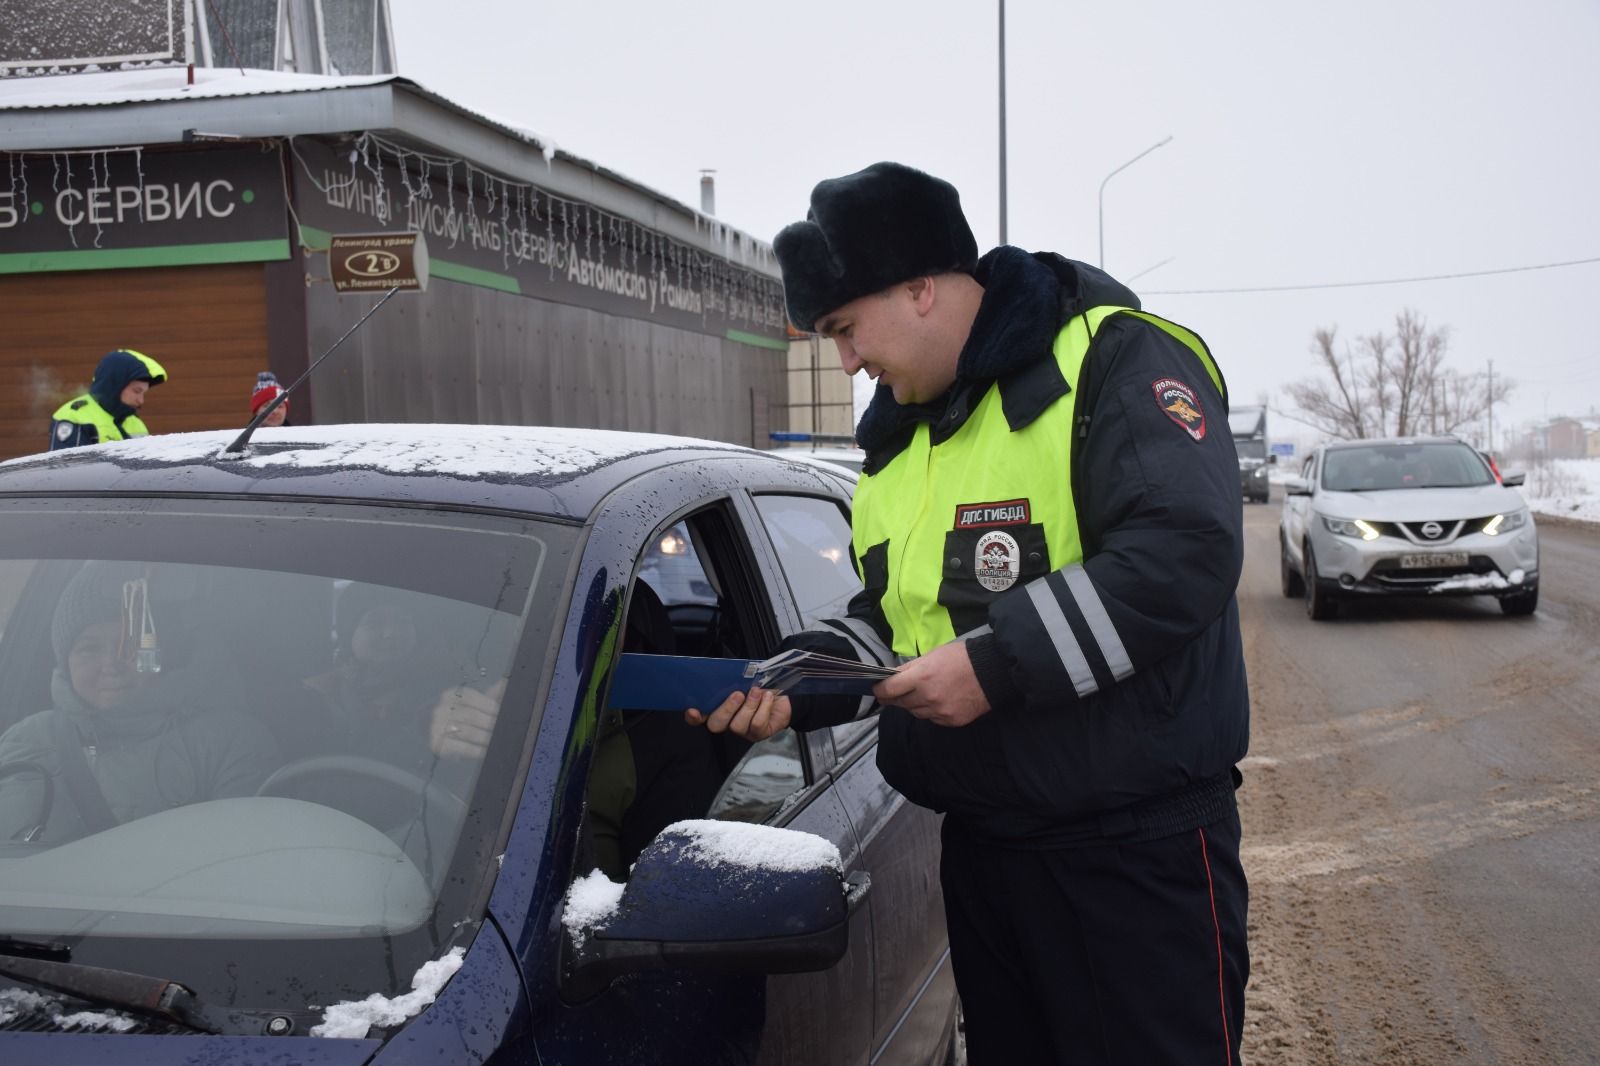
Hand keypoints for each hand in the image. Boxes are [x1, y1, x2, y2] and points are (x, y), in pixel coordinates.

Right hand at [429, 677, 506, 758]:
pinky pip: (461, 748)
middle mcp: (441, 709)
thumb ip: (493, 694)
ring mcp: (437, 727)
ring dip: (486, 738)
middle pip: (471, 715)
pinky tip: (487, 751)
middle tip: (505, 730)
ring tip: (499, 741)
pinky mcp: (438, 744)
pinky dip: (477, 751)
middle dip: (490, 724)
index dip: (489, 705)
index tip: (503, 713)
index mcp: (452, 695)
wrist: (449, 737)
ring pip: (468, 732)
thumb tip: (507, 681)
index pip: (471, 697)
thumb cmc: (467, 718)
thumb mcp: (479, 704)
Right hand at [683, 686, 790, 740]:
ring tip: (756, 692)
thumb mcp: (746, 680)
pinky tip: (768, 697)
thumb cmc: (761, 687)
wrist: (783, 696)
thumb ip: (733, 680)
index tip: (694, 710)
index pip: (700, 717)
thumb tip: (726, 675)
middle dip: (726, 709)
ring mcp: (743, 730)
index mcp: (719, 708)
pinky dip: (764, 708)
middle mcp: (728, 722)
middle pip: (716, 724)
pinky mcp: (758, 734)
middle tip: (738, 694)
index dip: (693, 717)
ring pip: (737, 725)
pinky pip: (757, 724)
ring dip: (749, 706)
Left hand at [873, 641, 990, 726]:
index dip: (880, 691)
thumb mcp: (932, 655)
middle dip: (896, 697)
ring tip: (924, 693)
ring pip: (916, 712)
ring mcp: (940, 711)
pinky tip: (940, 700)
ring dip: (914, 705)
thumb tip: (893, 678)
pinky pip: (932, 718)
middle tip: (898, 691)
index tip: (877, 689)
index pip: (889, 690)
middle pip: (900, 703)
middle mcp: (928, 696)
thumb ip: (911, 669)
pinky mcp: (950, 721)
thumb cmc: (962, 657)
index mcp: (921, 676)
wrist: (993, 672)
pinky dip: (931, 711)